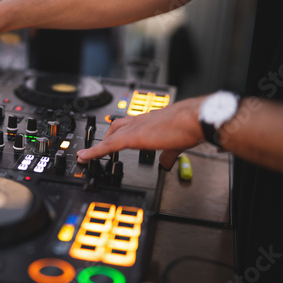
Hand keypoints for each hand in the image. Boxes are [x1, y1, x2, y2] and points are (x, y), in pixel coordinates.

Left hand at [76, 96, 205, 169]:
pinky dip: (95, 151)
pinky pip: (108, 145)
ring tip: (86, 156)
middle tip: (97, 149)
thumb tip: (166, 163)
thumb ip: (168, 154)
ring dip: (98, 146)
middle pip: (115, 127)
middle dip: (106, 139)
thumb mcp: (176, 143)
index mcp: (150, 120)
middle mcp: (140, 121)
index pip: (128, 125)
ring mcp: (135, 127)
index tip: (110, 140)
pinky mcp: (133, 137)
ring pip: (110, 135)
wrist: (195, 118)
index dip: (117, 133)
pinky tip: (86, 157)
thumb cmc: (191, 126)